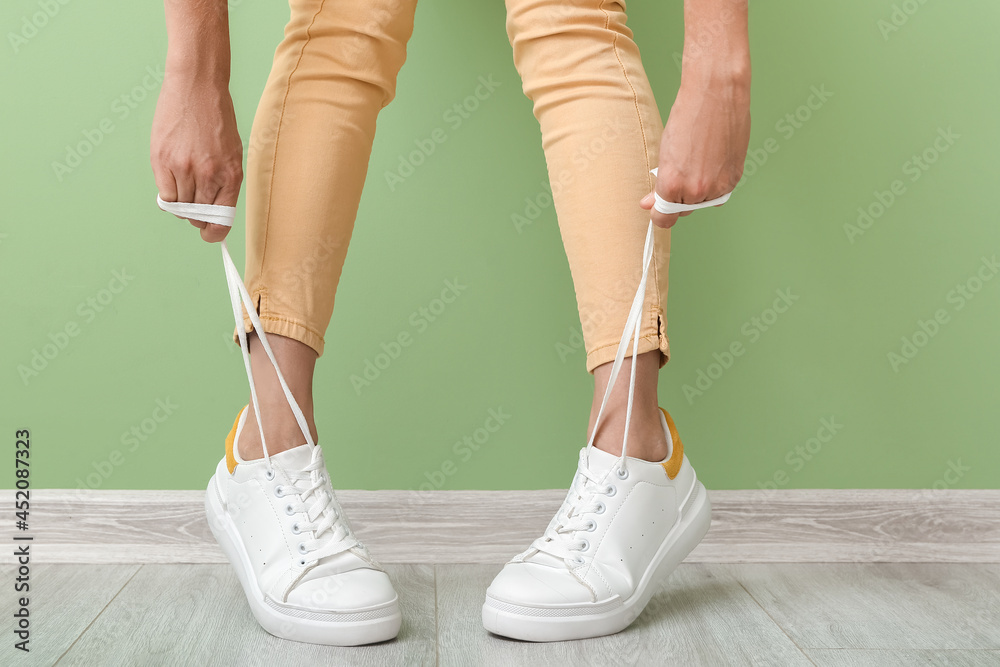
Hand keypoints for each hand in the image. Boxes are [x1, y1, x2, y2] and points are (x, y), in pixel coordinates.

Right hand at [150, 72, 242, 241]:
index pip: (222, 219)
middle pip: (199, 215)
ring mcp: (184, 167)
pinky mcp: (162, 159)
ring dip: (182, 204)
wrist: (196, 87)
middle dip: (197, 217)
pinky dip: (168, 195)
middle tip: (195, 207)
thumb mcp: (232, 153)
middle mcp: (208, 174)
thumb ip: (224, 183)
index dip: (214, 233)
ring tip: (185, 184)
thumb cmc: (216, 120)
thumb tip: (213, 213)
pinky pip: (164, 195)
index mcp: (231, 174)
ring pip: (181, 207)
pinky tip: (172, 181)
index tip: (209, 236)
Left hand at [641, 78, 749, 228]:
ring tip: (697, 162)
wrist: (717, 94)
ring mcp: (718, 186)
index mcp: (673, 185)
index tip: (657, 206)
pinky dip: (715, 183)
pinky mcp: (735, 178)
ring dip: (698, 191)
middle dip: (678, 198)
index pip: (663, 219)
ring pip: (703, 203)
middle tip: (680, 171)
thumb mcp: (665, 153)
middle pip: (683, 210)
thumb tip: (650, 203)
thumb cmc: (688, 117)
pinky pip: (720, 193)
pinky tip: (710, 162)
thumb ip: (659, 184)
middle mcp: (696, 190)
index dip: (659, 213)